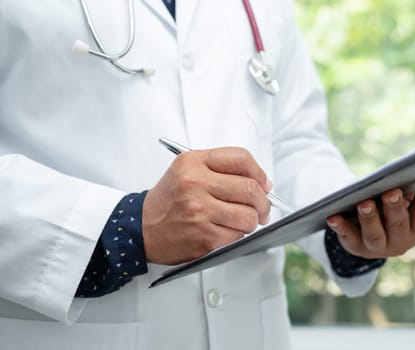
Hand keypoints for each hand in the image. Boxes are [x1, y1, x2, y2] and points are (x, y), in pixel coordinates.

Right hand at [142, 147, 271, 264]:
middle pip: (250, 189)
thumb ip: (221, 168)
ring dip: (252, 220)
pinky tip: (226, 231)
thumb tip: (262, 183)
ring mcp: (200, 212)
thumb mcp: (186, 169)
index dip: (259, 172)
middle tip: (262, 207)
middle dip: (263, 201)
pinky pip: (238, 236)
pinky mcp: (204, 237)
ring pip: (249, 216)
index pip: (240, 158)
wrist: (141, 228)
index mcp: (193, 163)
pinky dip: (238, 235)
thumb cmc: (169, 200)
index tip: (264, 183)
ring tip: (242, 220)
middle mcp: (195, 184)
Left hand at [326, 174, 414, 258]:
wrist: (366, 236)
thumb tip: (408, 171)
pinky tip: (333, 217)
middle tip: (392, 192)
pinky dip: (341, 227)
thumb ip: (405, 191)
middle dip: (395, 207)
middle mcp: (400, 242)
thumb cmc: (387, 210)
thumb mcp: (399, 202)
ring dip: (370, 218)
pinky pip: (347, 237)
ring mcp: (377, 247)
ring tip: (365, 203)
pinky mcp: (355, 247)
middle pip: (398, 224)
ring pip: (374, 235)